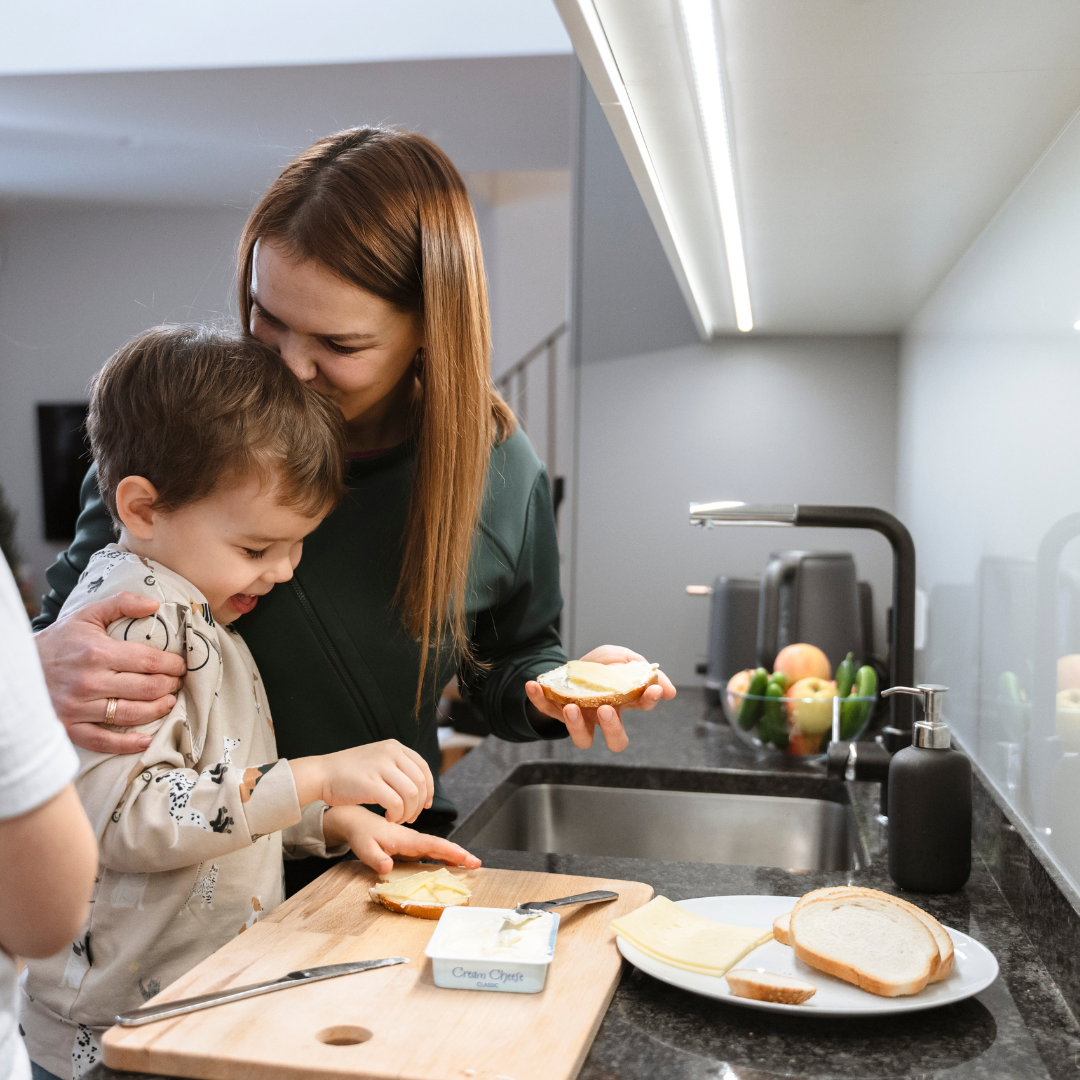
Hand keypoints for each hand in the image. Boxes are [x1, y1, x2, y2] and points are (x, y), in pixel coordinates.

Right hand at [35, 592, 184, 754]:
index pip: (149, 661)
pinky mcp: (69, 727)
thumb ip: (122, 604)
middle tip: (177, 683)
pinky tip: (146, 740)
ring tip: (169, 703)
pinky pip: (103, 740)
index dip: (173, 665)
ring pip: (131, 714)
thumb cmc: (60, 641)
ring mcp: (78, 707)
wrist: (20, 668)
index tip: (181, 665)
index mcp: (97, 653)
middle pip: (146, 688)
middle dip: (170, 686)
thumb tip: (155, 604)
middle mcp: (89, 681)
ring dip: (158, 710)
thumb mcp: (87, 615)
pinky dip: (127, 744)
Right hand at [290, 740, 434, 823]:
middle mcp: (391, 753)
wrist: (321, 773)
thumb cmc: (348, 772)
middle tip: (410, 817)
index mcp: (394, 746)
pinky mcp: (371, 783)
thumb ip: (396, 767)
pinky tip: (388, 817)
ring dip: (408, 812)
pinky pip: (396, 803)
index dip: (429, 789)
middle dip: (419, 804)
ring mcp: (381, 767)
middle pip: (420, 782)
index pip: (423, 768)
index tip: (425, 804)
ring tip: (397, 819)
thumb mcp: (377, 759)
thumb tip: (419, 787)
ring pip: (411, 794)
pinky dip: (397, 815)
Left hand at [322, 805, 481, 876]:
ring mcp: (413, 843)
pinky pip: (430, 851)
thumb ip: (376, 858)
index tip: (467, 858)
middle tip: (477, 863)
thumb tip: (388, 869)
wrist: (357, 821)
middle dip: (459, 854)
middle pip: (440, 846)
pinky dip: (443, 856)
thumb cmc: (362, 835)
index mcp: (406, 839)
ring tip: (471, 864)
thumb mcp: (364, 848)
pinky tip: (451, 864)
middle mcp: (413, 840)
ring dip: (454, 855)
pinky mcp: (410, 846)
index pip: (432, 845)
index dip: (450, 852)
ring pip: (437, 848)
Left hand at [524, 644, 676, 751]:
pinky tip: (532, 684)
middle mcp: (603, 716)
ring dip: (576, 725)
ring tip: (571, 706)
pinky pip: (545, 711)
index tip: (651, 690)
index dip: (648, 701)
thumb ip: (642, 670)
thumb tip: (667, 691)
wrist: (567, 669)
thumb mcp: (622, 659)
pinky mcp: (555, 712)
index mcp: (624, 702)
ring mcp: (580, 718)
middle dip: (612, 728)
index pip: (641, 707)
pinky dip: (537, 699)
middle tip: (606, 709)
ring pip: (582, 738)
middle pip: (616, 739)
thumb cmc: (598, 668)